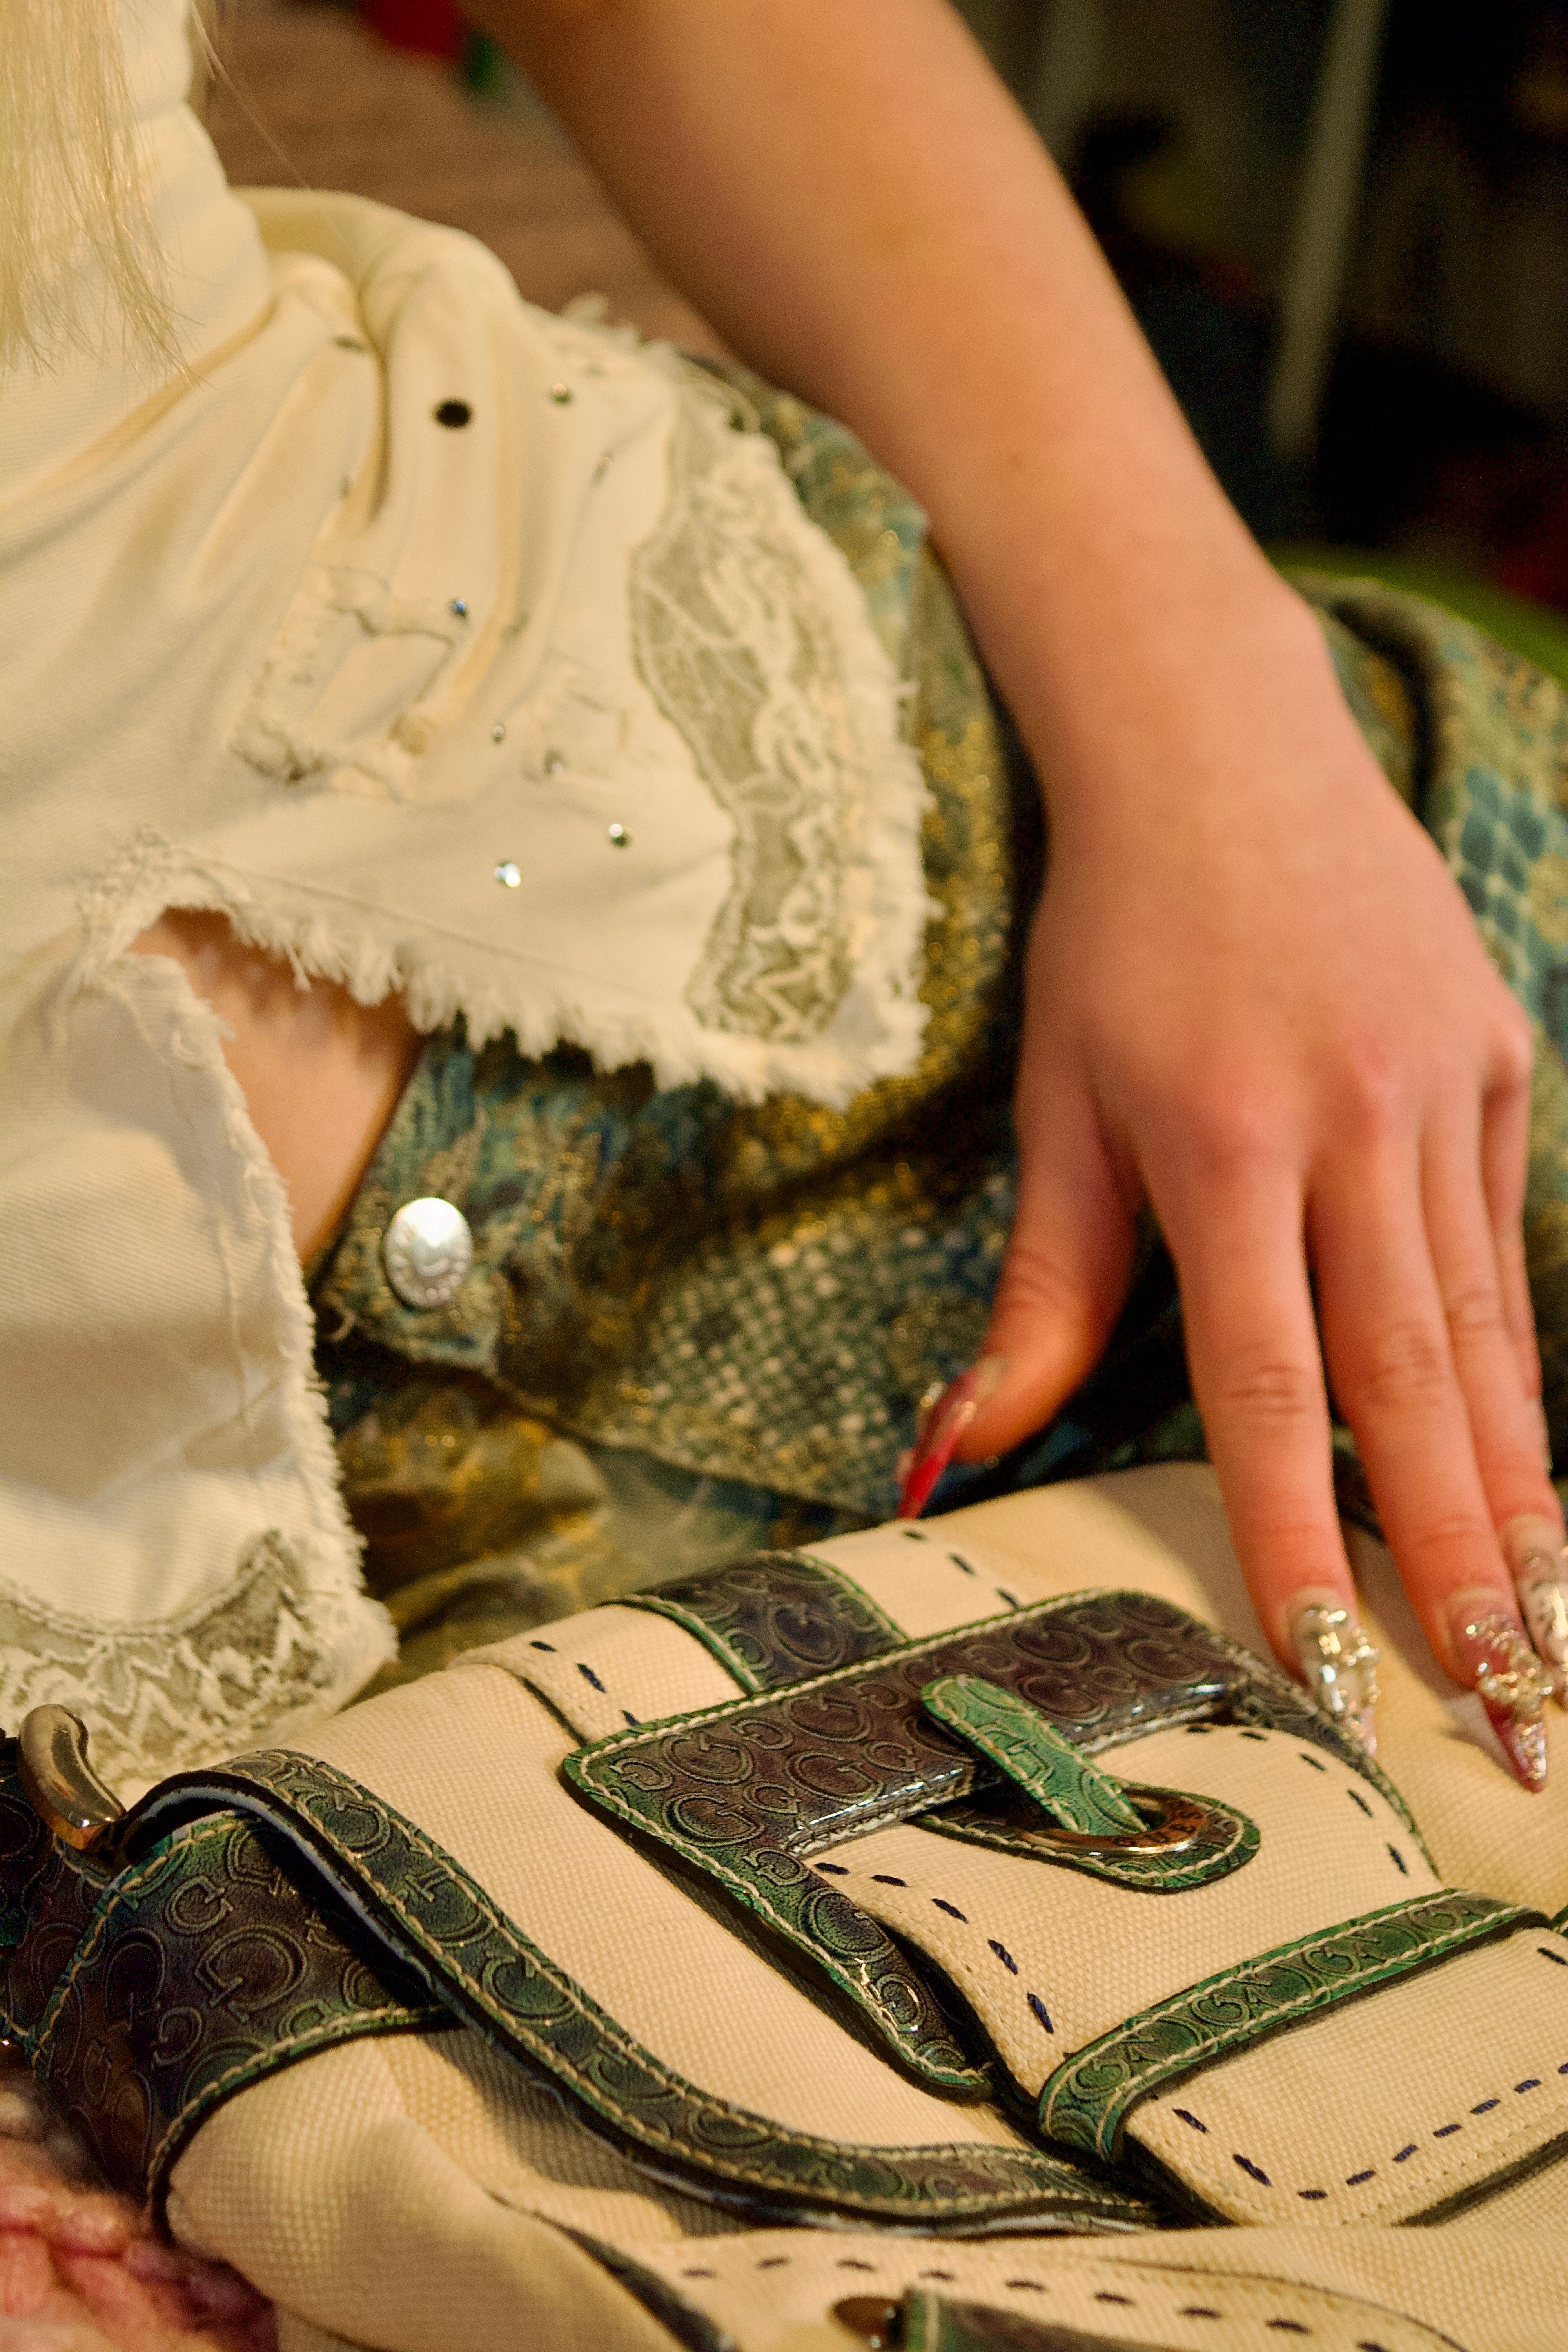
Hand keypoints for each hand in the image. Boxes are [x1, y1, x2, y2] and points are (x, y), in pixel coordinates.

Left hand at [944, 582, 1562, 1779]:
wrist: (1223, 753)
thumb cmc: (1113, 942)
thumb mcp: (1057, 1110)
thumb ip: (1037, 1296)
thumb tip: (956, 1450)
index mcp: (1223, 1141)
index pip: (1268, 1387)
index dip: (1300, 1541)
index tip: (1331, 1672)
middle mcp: (1355, 1124)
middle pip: (1413, 1385)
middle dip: (1464, 1565)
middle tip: (1510, 1709)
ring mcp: (1448, 1091)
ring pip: (1485, 1332)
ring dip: (1519, 1494)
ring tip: (1550, 1635)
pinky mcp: (1500, 1061)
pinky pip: (1503, 1250)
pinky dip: (1517, 1371)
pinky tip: (1535, 1477)